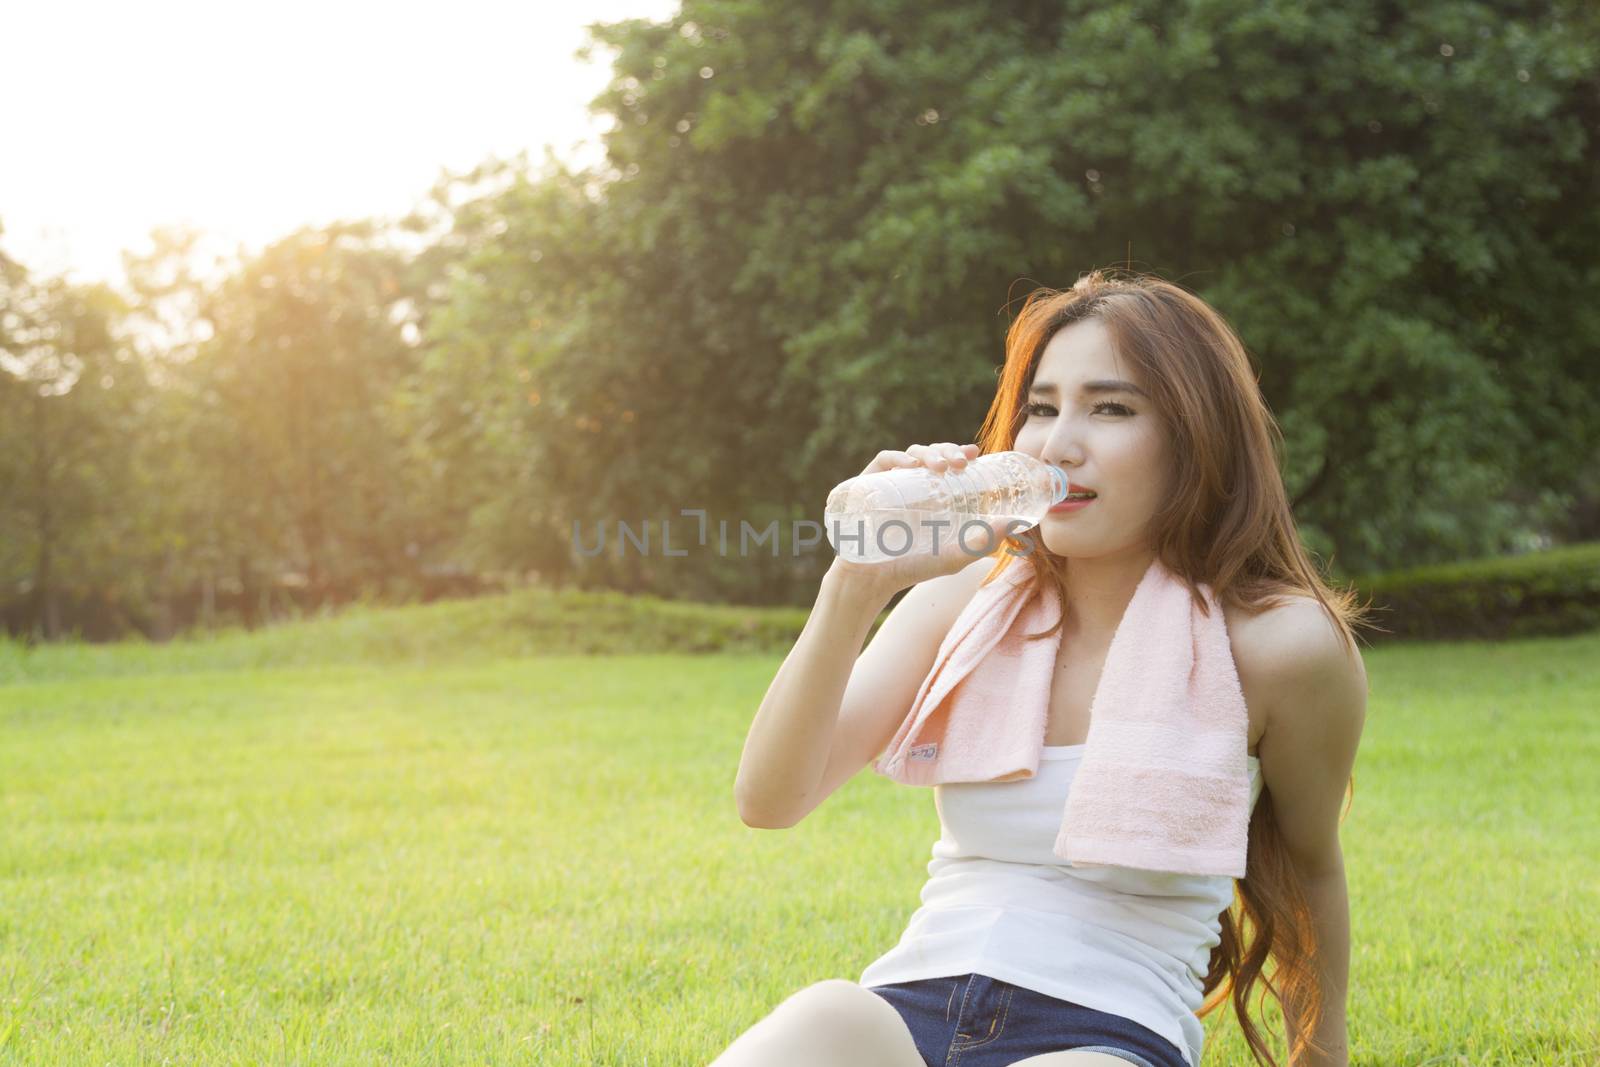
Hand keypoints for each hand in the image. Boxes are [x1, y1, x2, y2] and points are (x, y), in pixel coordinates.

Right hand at [827, 442, 1008, 595]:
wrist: (872, 579)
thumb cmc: (913, 566)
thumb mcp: (954, 555)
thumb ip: (984, 541)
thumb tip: (1017, 523)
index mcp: (934, 494)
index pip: (949, 464)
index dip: (961, 453)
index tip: (975, 454)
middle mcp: (914, 484)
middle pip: (933, 455)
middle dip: (948, 451)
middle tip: (961, 462)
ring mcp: (890, 482)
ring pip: (912, 453)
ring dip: (929, 453)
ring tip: (941, 466)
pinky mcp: (868, 483)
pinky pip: (883, 460)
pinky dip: (897, 458)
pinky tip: (910, 465)